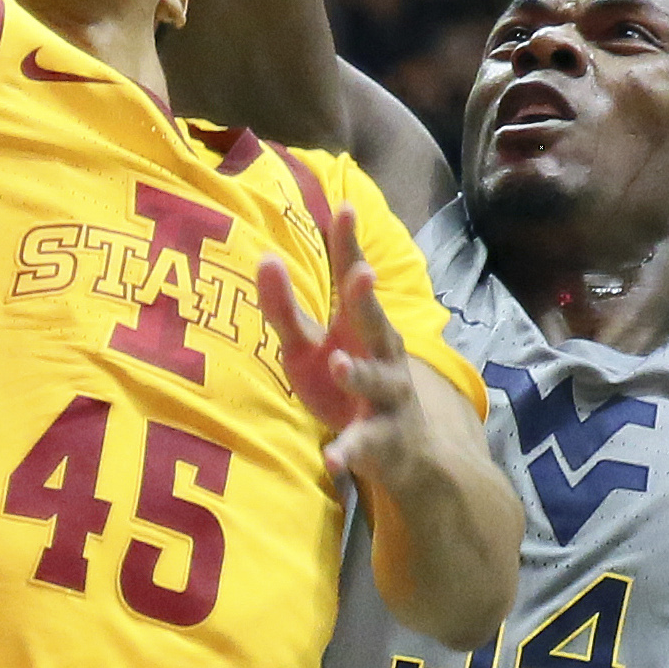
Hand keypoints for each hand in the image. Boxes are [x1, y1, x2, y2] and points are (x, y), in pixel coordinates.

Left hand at [258, 208, 437, 494]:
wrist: (403, 451)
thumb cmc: (345, 383)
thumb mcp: (307, 346)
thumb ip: (284, 308)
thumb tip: (264, 257)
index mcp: (360, 325)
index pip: (353, 278)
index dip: (349, 245)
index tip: (344, 207)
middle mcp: (381, 355)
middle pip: (376, 324)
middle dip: (368, 301)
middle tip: (361, 274)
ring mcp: (385, 399)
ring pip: (376, 384)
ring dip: (359, 373)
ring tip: (339, 363)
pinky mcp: (381, 442)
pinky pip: (363, 446)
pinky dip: (349, 452)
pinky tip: (332, 459)